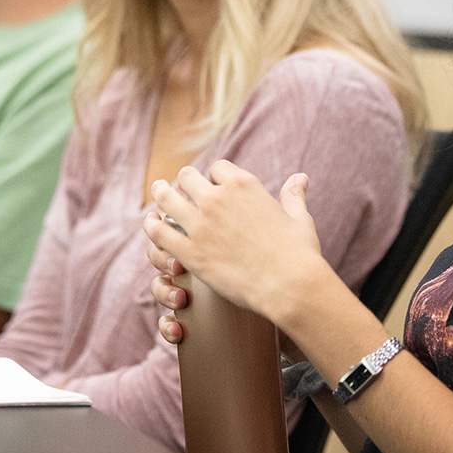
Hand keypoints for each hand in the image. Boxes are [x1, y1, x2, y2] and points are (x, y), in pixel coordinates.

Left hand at [142, 161, 324, 321]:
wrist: (290, 285)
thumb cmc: (299, 253)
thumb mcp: (299, 218)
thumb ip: (293, 195)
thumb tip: (301, 177)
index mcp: (244, 184)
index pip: (217, 168)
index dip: (214, 176)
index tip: (213, 184)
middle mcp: (218, 198)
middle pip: (187, 178)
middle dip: (185, 181)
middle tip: (179, 187)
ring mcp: (201, 225)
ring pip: (167, 199)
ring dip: (162, 194)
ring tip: (159, 192)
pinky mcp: (191, 253)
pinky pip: (160, 232)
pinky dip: (153, 225)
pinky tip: (151, 223)